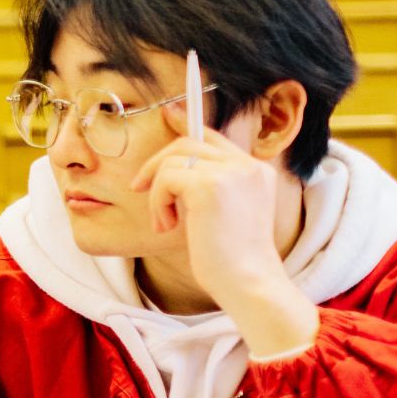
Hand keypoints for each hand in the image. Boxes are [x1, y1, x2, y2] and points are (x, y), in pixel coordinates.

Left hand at [129, 104, 318, 355]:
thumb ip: (209, 185)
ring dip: (158, 192)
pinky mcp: (210, 186)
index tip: (168, 114)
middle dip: (157, 163)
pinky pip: (166, 178)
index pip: (215, 137)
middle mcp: (248, 166)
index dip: (187, 124)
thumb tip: (173, 164)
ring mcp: (232, 173)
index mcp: (256, 171)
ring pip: (173, 159)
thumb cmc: (231, 260)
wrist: (249, 283)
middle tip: (140, 188)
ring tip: (165, 222)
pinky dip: (158, 202)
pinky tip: (167, 225)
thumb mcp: (224, 215)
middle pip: (189, 142)